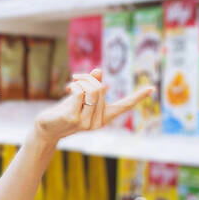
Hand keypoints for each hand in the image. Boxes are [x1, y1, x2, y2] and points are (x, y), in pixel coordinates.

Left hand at [35, 68, 152, 141]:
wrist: (47, 128)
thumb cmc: (64, 112)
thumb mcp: (80, 98)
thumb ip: (90, 86)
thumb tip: (98, 71)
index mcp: (103, 117)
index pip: (124, 106)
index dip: (138, 97)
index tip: (152, 88)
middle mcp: (98, 122)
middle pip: (102, 88)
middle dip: (88, 78)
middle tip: (76, 78)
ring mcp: (86, 122)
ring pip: (93, 90)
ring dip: (82, 80)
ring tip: (73, 82)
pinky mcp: (73, 118)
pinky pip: (80, 93)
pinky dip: (75, 85)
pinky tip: (69, 88)